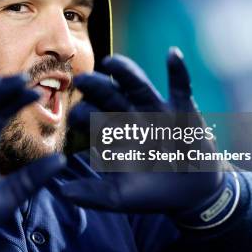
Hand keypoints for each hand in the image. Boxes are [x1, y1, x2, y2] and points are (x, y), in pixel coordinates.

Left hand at [64, 49, 236, 225]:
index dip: (83, 115)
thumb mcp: (118, 197)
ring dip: (125, 71)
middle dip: (95, 86)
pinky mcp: (182, 108)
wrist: (191, 194)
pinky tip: (172, 54)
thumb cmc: (151, 192)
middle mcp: (130, 114)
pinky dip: (178, 70)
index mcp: (112, 131)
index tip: (74, 117)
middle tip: (80, 80)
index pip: (92, 117)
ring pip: (137, 84)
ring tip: (111, 62)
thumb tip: (60, 193)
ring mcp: (155, 108)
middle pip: (109, 94)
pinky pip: (180, 85)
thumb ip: (90, 194)